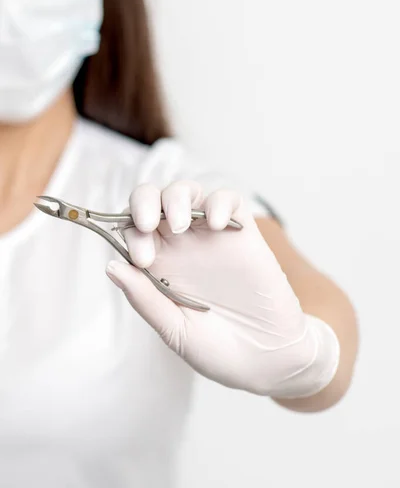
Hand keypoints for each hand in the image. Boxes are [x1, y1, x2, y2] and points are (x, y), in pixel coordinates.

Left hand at [106, 181, 339, 397]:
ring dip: (176, 197)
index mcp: (158, 267)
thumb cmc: (217, 350)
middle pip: (153, 201)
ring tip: (179, 223)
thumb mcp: (174, 330)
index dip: (128, 234)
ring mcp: (211, 237)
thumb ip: (145, 298)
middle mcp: (181, 246)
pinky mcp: (243, 234)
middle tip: (146, 224)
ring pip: (188, 192)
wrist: (267, 360)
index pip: (131, 230)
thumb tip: (111, 266)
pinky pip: (230, 201)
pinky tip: (216, 224)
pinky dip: (220, 202)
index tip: (142, 260)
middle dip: (143, 201)